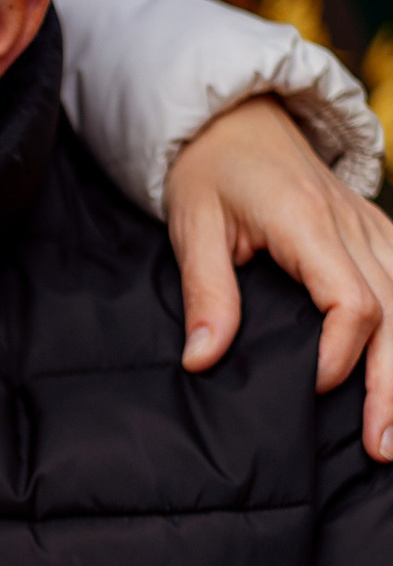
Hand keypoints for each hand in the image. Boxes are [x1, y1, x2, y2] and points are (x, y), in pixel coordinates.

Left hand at [166, 95, 392, 460]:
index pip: (352, 300)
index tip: (311, 388)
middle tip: (384, 446)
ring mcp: (375, 229)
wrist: (239, 119)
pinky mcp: (380, 236)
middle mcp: (354, 226)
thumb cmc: (212, 172)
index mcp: (308, 222)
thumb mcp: (193, 226)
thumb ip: (205, 293)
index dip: (340, 354)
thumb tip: (202, 359)